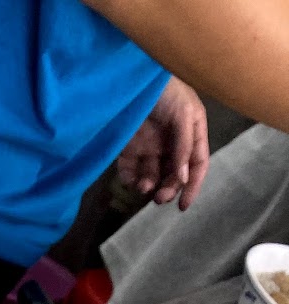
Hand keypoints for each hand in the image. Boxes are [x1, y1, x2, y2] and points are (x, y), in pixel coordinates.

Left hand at [117, 77, 209, 209]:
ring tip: (144, 187)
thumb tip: (183, 178)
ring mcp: (148, 145)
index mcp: (191, 133)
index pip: (196, 165)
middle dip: (168, 188)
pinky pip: (129, 170)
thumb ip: (184, 145)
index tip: (182, 206)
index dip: (192, 186)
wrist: (130, 77)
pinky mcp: (127, 147)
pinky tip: (130, 181)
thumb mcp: (183, 114)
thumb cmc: (165, 90)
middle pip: (173, 174)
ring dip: (149, 185)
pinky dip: (129, 179)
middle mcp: (170, 143)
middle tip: (159, 198)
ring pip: (151, 175)